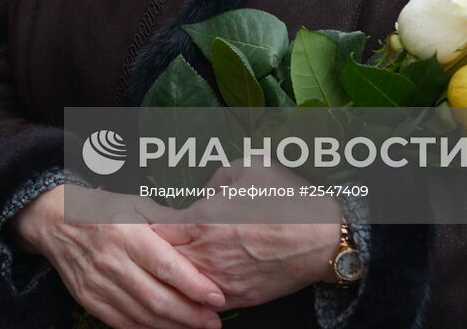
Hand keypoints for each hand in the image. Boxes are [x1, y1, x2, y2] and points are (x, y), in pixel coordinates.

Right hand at [11, 185, 225, 328]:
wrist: (55, 222)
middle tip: (214, 320)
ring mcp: (98, 284)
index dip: (193, 285)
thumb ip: (166, 220)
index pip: (164, 265)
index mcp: (125, 233)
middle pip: (156, 298)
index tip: (217, 296)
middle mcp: (111, 261)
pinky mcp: (89, 300)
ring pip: (142, 315)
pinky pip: (123, 323)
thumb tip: (201, 230)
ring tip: (198, 326)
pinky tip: (168, 328)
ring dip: (174, 326)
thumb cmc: (102, 210)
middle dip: (190, 314)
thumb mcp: (134, 203)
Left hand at [149, 166, 342, 308]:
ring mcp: (222, 281)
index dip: (145, 225)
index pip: (155, 230)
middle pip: (162, 261)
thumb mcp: (249, 167)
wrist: (324, 238)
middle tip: (145, 245)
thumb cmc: (287, 199)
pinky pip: (205, 300)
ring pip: (180, 285)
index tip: (141, 220)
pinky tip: (192, 283)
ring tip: (164, 265)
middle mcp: (207, 256)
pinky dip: (194, 292)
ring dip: (172, 275)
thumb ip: (216, 179)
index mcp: (203, 221)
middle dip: (152, 252)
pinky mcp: (239, 298)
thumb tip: (205, 193)